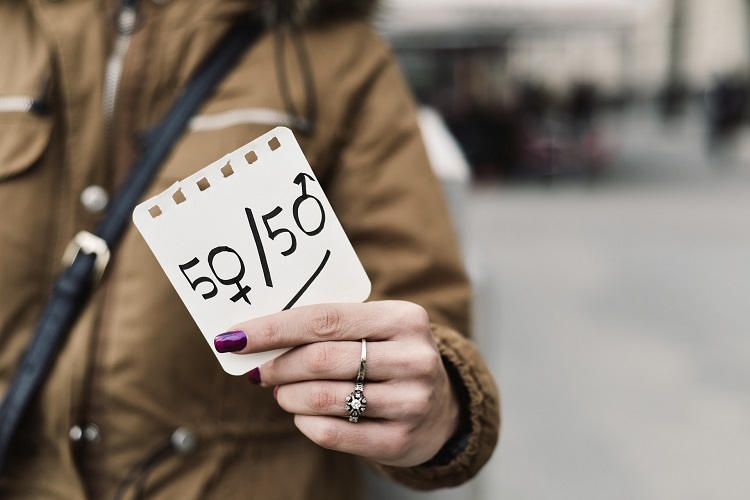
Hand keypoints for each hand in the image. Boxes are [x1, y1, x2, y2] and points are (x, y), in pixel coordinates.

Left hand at [214, 301, 460, 466]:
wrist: (443, 407)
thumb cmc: (390, 357)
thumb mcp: (376, 329)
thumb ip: (330, 326)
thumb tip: (257, 335)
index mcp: (404, 318)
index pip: (325, 319)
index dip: (274, 328)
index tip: (235, 336)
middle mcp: (413, 358)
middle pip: (321, 359)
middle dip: (277, 365)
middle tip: (257, 370)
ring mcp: (411, 402)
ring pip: (323, 398)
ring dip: (287, 395)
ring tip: (281, 391)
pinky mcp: (401, 440)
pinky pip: (332, 432)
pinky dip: (305, 422)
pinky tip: (303, 414)